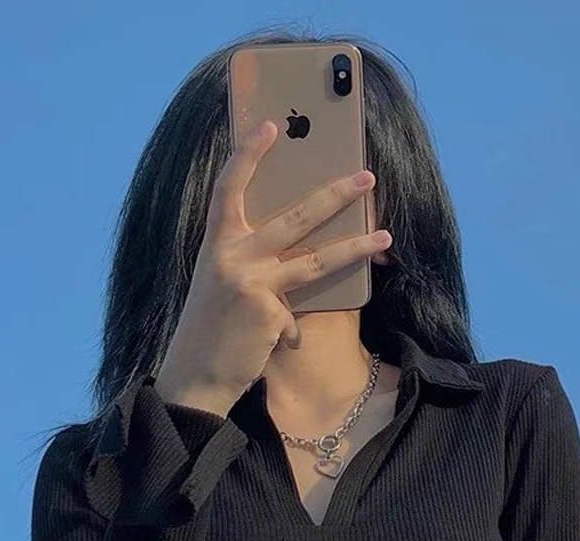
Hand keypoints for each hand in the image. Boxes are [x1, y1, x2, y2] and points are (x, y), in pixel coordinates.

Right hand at [158, 118, 392, 404]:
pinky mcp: (268, 313)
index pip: (230, 188)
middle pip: (294, 217)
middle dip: (335, 194)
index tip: (270, 126)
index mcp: (216, 244)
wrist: (194, 375)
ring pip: (315, 260)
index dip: (248, 155)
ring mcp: (252, 283)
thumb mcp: (219, 285)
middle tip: (366, 177)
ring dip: (354, 247)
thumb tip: (293, 251)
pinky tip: (280, 343)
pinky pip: (297, 317)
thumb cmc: (209, 330)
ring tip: (384, 237)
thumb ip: (247, 262)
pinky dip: (292, 332)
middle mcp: (232, 257)